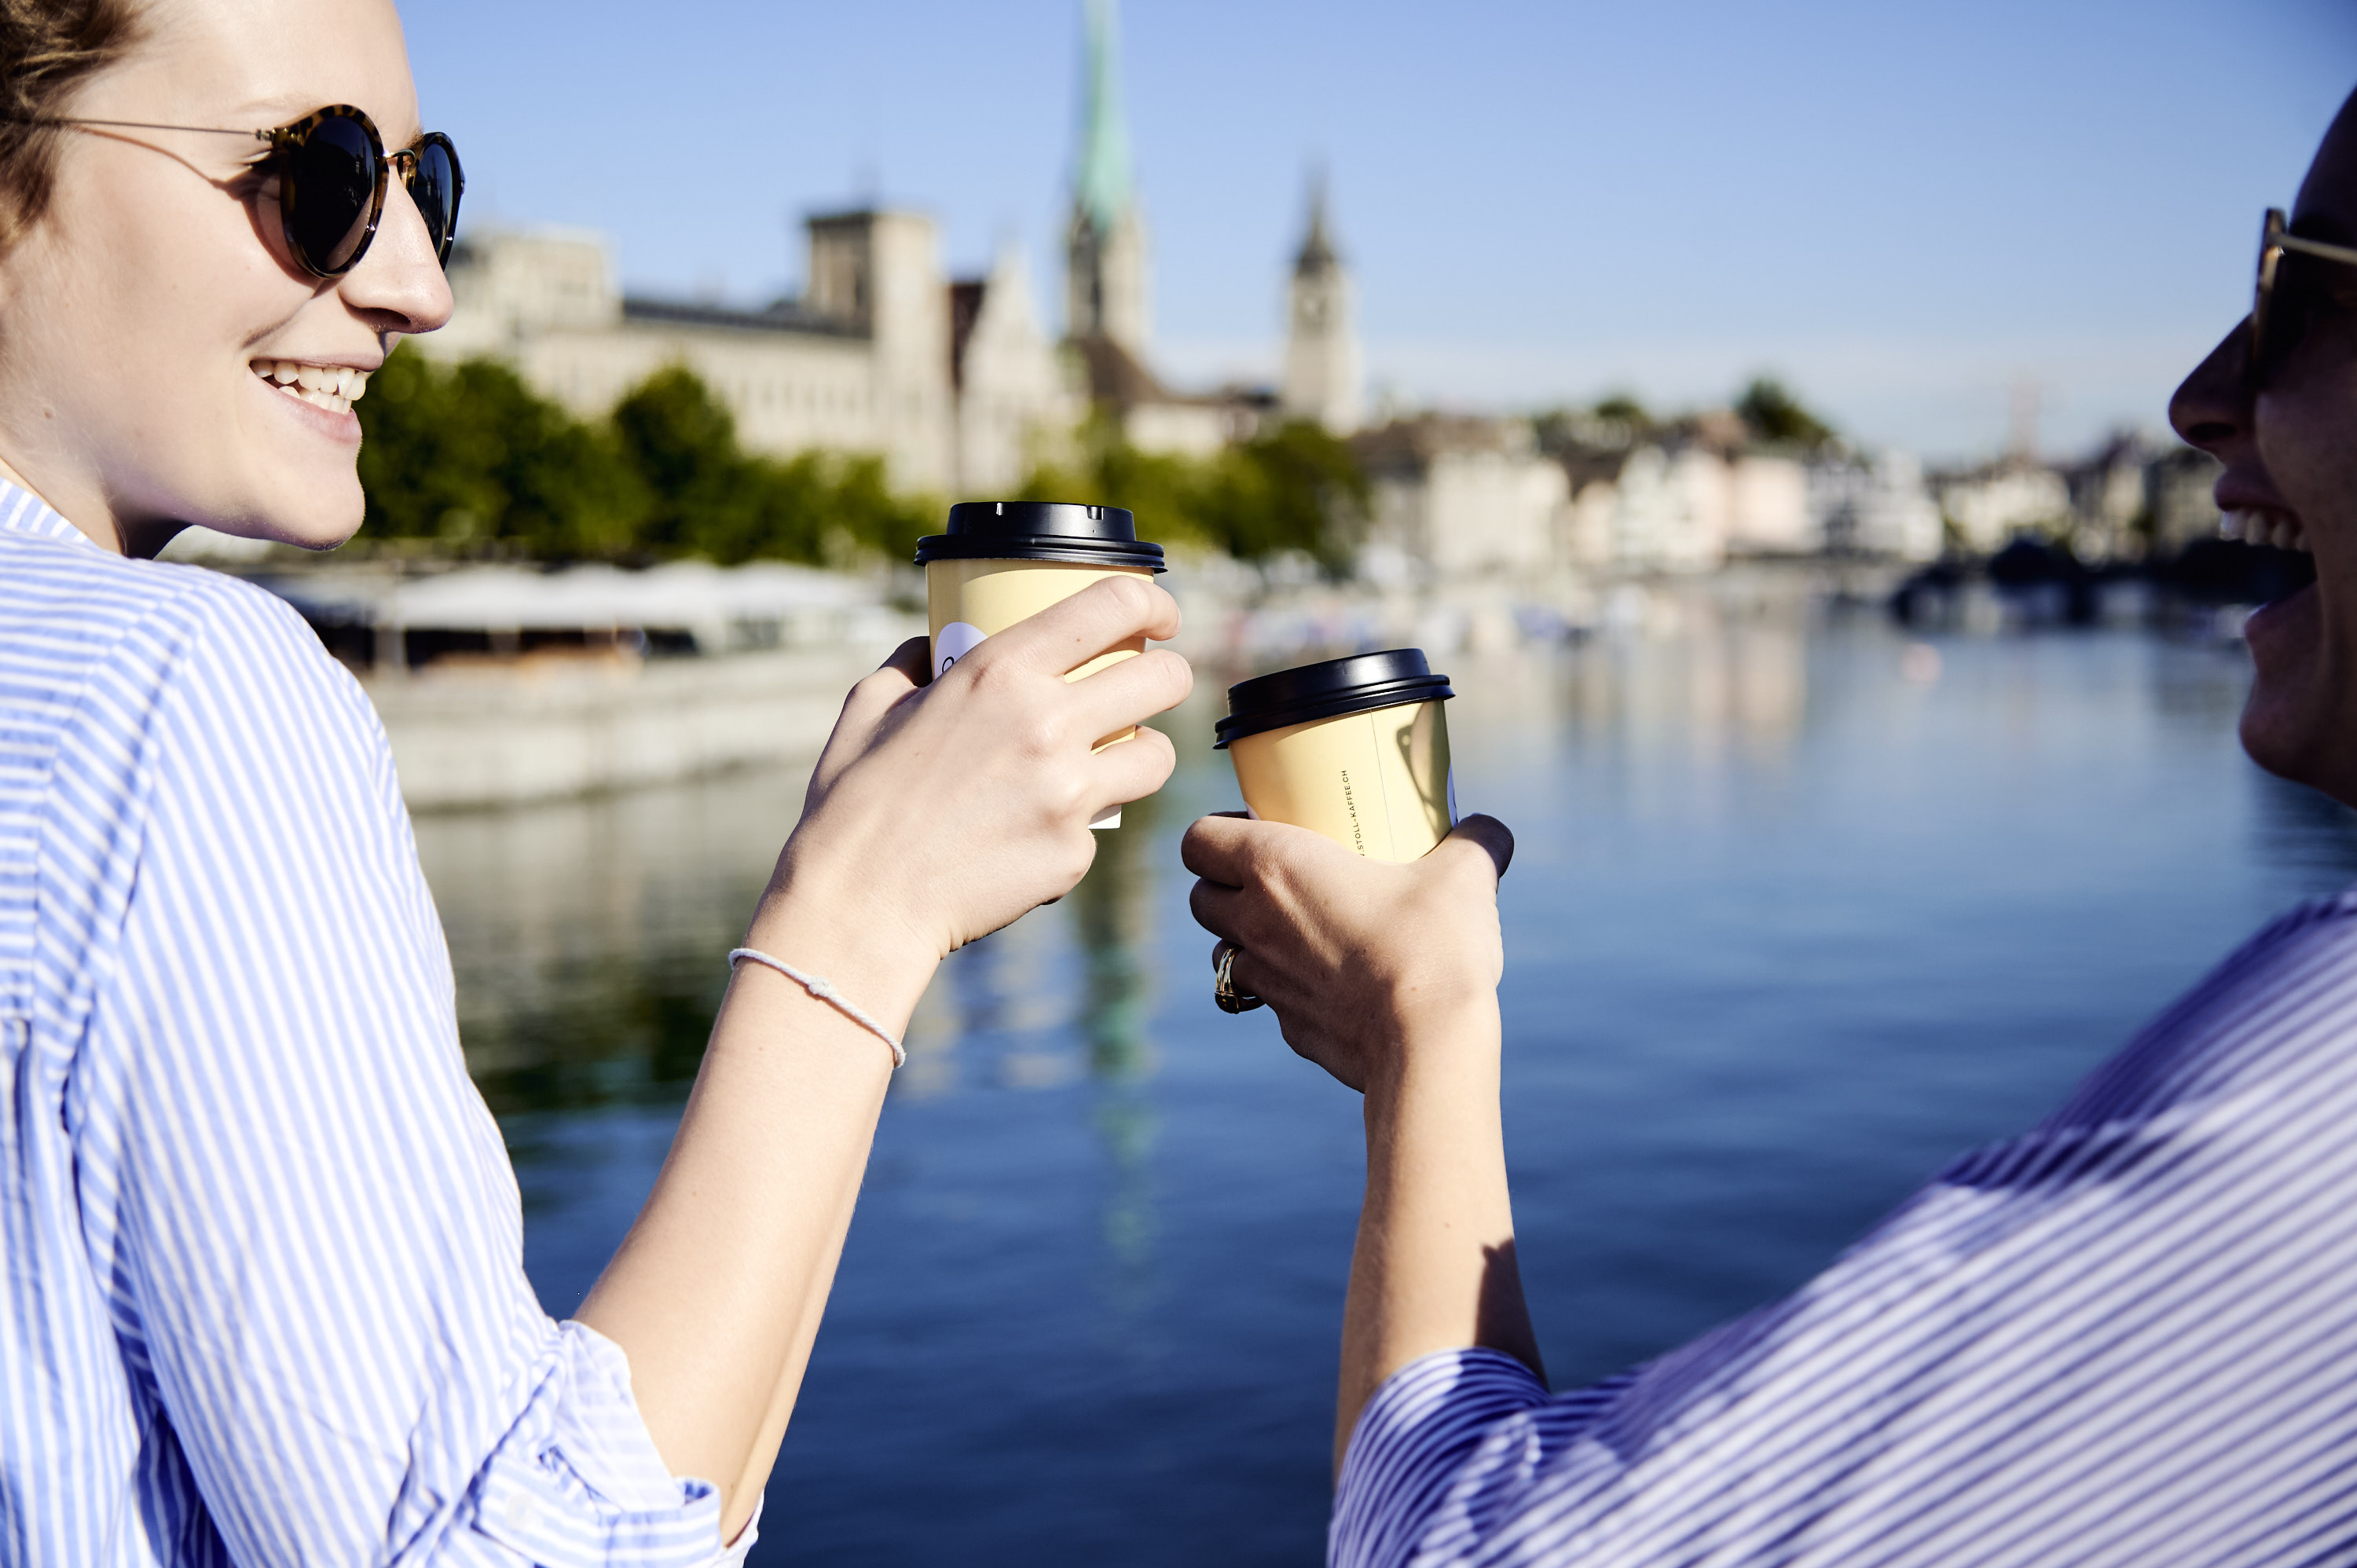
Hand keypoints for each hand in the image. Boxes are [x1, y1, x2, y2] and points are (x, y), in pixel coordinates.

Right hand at [753, 576, 1190, 1010]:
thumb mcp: (870, 705)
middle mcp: (1047, 724)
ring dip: (1142, 752)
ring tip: (1111, 759)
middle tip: (1150, 687)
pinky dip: (1075, 826)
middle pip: (1165, 679)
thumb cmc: (855, 801)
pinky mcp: (1074, 854)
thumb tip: (934, 643)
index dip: (1152, 604)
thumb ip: (914, 661)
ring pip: (1158, 757)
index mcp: (999, 672)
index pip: (1113, 607)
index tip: (1158, 618)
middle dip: (1168, 676)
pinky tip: (1030, 833)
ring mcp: (1069, 794)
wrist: (861, 902)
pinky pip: (1099, 826)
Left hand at [1182, 813, 1513, 1092]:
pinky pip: (1268, 1000)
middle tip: (1275, 876)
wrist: (1428, 1047)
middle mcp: (1256, 923)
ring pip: (1223, 953)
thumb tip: (1491, 830)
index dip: (1214, 831)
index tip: (1252, 827)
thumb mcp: (1465, 876)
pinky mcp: (1288, 1027)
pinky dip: (1284, 987)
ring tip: (1296, 930)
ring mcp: (1267, 981)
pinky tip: (1330, 981)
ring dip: (1246, 939)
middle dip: (1224, 885)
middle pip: (1201, 898)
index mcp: (1275, 868)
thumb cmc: (1432, 947)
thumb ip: (1477, 841)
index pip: (1197, 839)